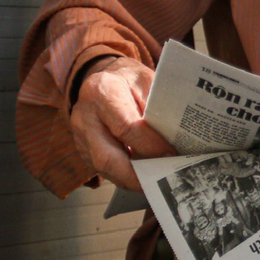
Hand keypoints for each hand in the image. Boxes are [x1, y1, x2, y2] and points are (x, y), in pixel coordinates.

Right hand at [69, 56, 174, 191]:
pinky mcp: (82, 150)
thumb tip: (179, 137)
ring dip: (130, 179)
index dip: (150, 146)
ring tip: (156, 182)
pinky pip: (102, 169)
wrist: (101, 77)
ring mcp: (79, 136)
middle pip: (106, 158)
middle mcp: (85, 116)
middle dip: (135, 176)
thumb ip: (158, 107)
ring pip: (102, 169)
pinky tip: (143, 176)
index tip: (170, 156)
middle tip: (161, 182)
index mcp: (103, 92)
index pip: (126, 127)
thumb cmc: (128, 80)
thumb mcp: (147, 82)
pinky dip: (123, 176)